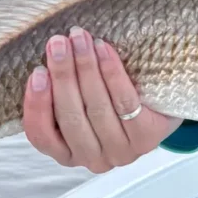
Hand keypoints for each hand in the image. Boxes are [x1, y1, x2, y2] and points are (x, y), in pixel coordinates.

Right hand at [22, 26, 181, 173]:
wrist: (161, 108)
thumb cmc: (111, 102)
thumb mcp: (81, 104)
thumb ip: (62, 93)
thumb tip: (46, 56)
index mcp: (67, 153)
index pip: (41, 136)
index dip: (36, 105)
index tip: (37, 72)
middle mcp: (92, 159)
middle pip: (70, 116)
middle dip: (62, 75)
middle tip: (57, 42)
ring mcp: (121, 152)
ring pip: (97, 108)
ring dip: (85, 68)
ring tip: (80, 39)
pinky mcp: (146, 138)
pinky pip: (124, 102)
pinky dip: (112, 73)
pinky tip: (103, 49)